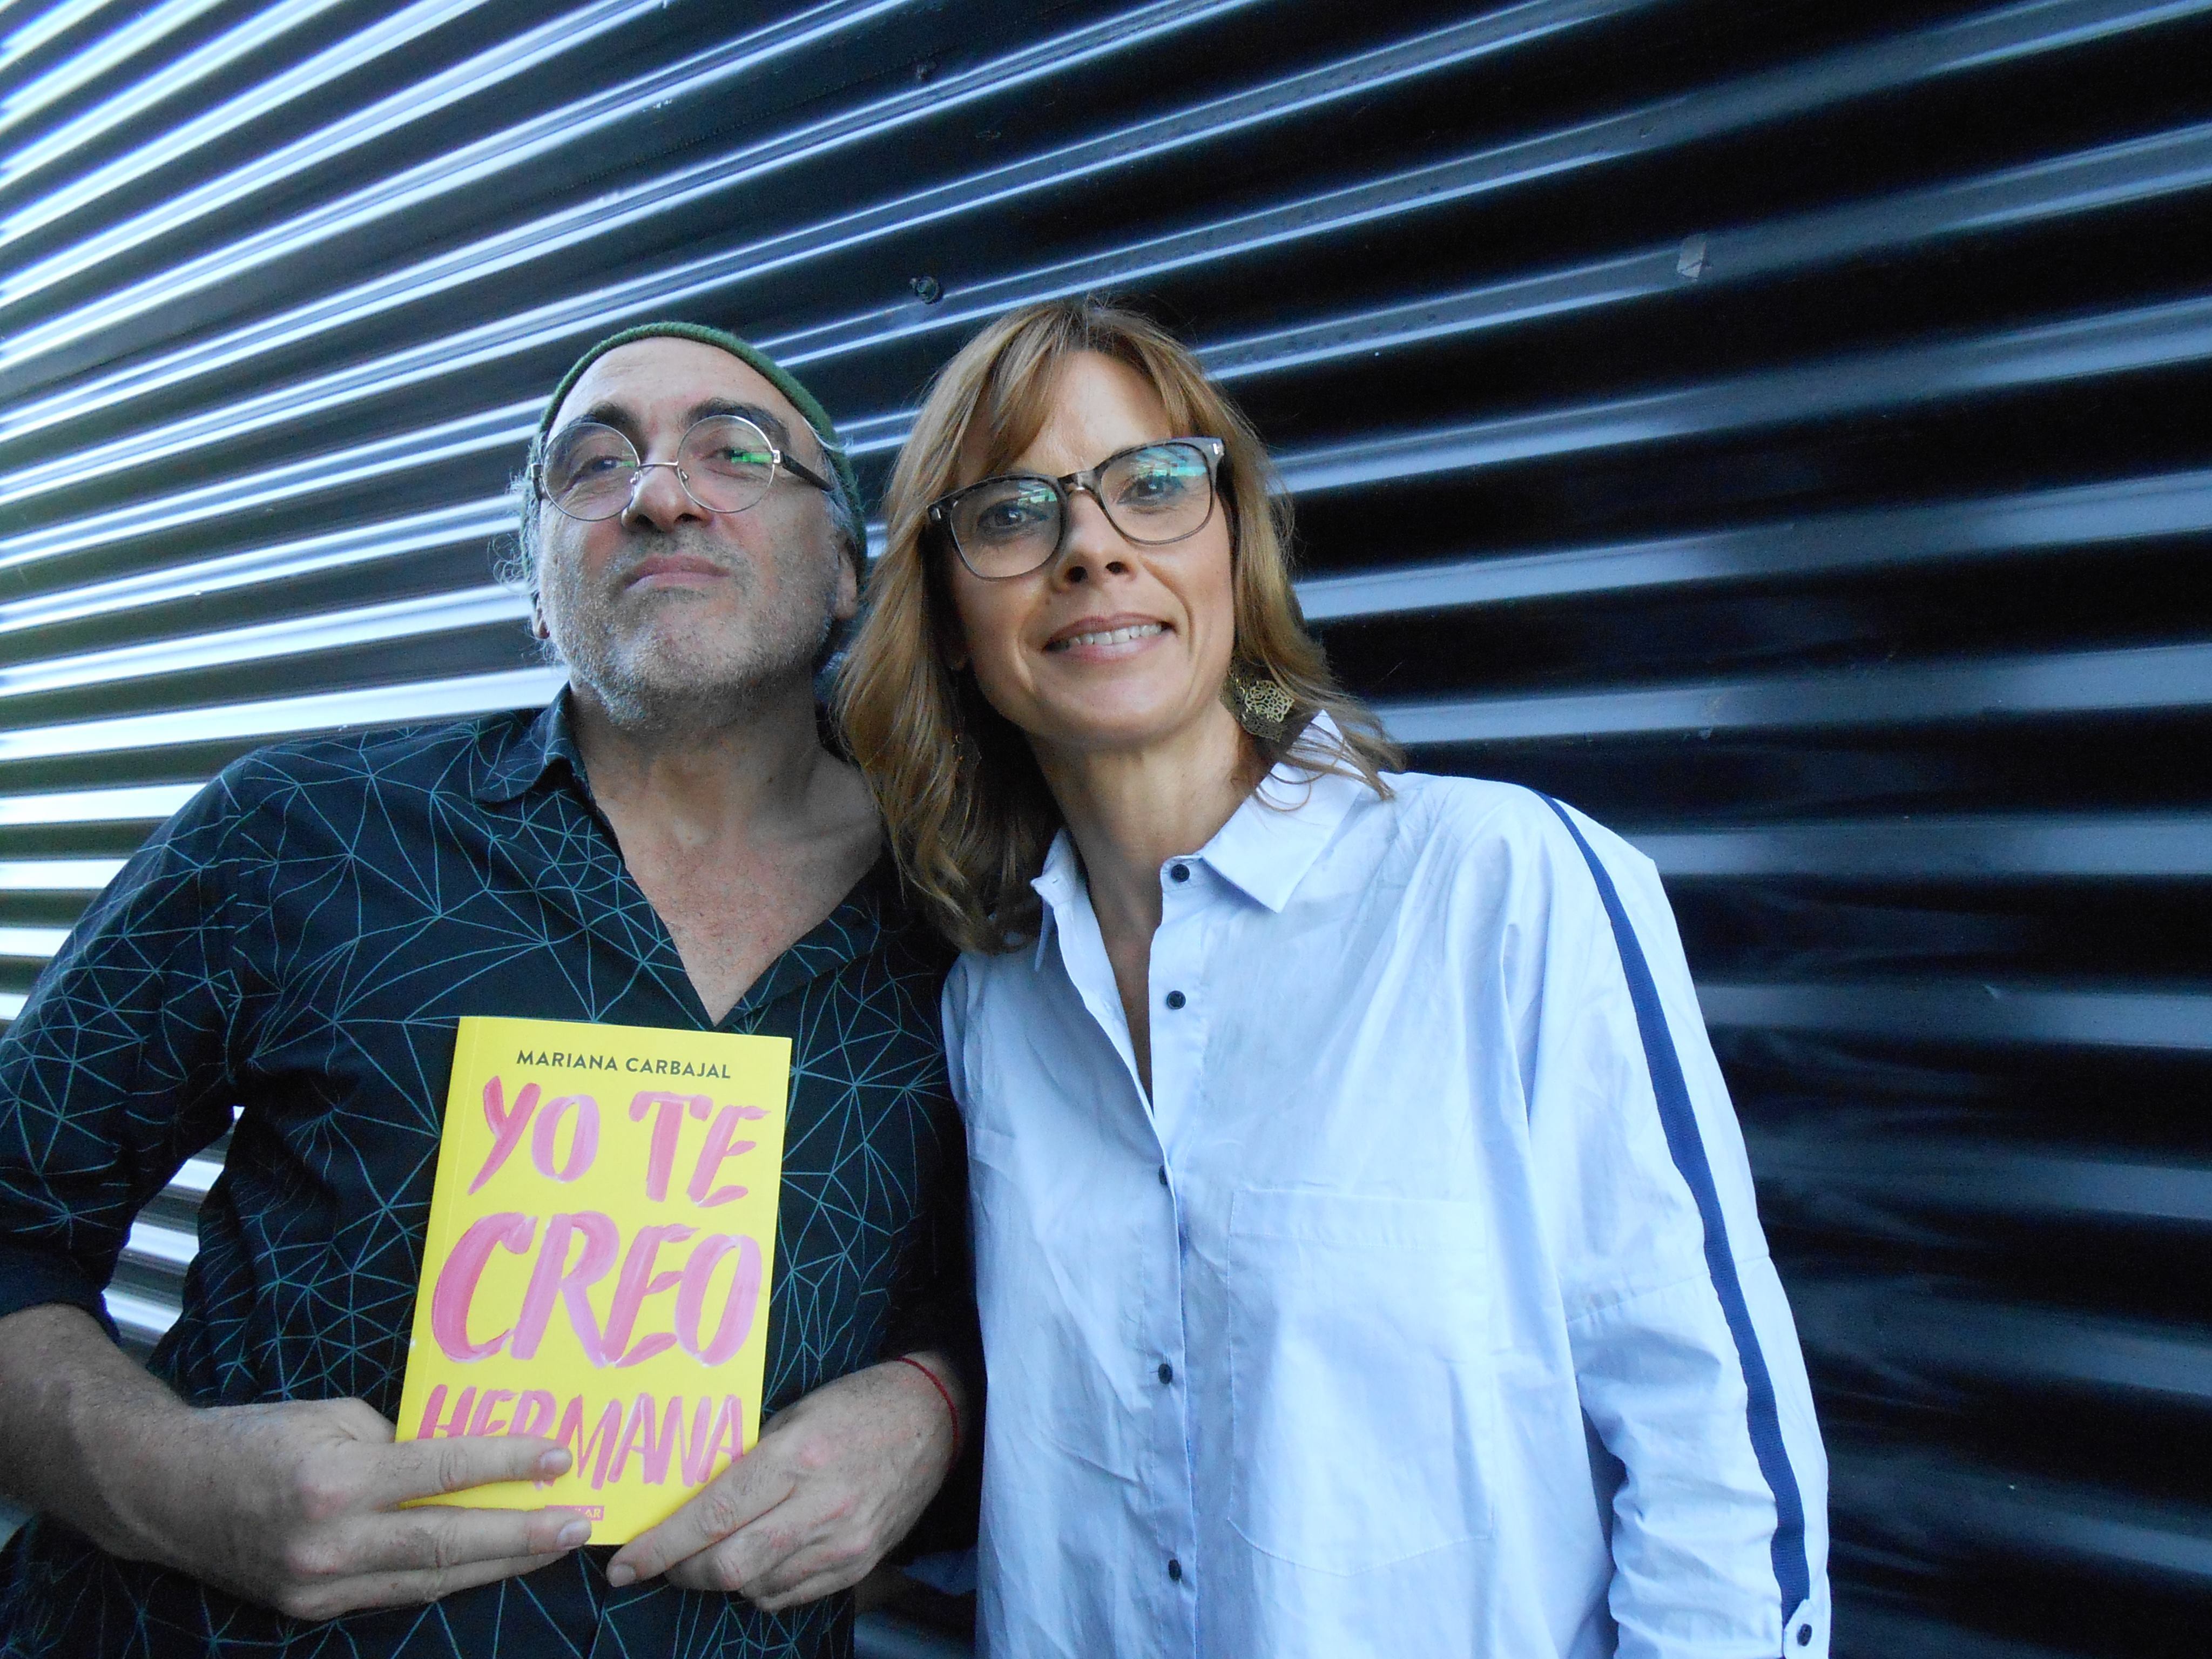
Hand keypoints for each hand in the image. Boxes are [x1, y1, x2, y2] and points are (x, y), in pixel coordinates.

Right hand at [109, 1396, 589, 1619]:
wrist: (167, 1493)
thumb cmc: (253, 1438)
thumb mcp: (331, 1416)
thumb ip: (397, 1440)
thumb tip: (459, 1457)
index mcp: (335, 1480)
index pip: (440, 1472)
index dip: (505, 1464)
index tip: (559, 1457)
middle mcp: (330, 1542)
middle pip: (446, 1543)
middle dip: (520, 1537)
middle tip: (577, 1525)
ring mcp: (321, 1584)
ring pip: (429, 1579)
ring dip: (496, 1564)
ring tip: (551, 1546)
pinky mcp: (313, 1608)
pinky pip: (398, 1594)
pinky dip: (448, 1579)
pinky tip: (490, 1563)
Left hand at [606, 1354, 960, 1608]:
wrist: (934, 1417)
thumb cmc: (856, 1405)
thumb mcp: (795, 1414)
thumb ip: (749, 1461)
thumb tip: (694, 1502)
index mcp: (797, 1456)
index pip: (713, 1516)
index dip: (660, 1547)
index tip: (622, 1564)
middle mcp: (821, 1506)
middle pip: (729, 1565)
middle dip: (680, 1572)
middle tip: (659, 1565)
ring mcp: (844, 1541)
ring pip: (756, 1587)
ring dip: (721, 1580)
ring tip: (709, 1557)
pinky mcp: (859, 1563)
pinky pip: (790, 1596)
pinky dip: (759, 1588)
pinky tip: (755, 1564)